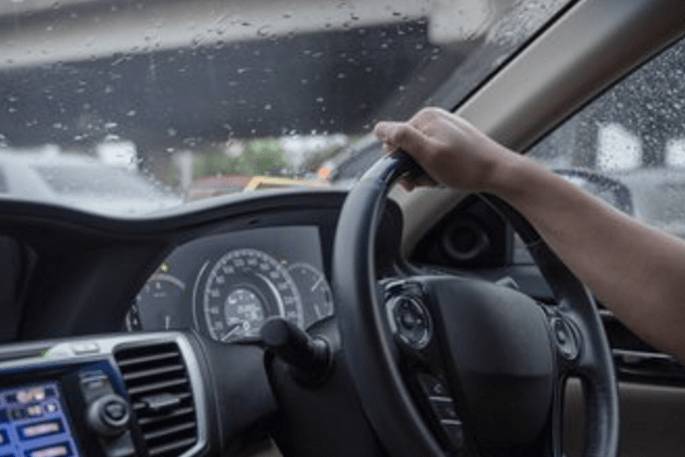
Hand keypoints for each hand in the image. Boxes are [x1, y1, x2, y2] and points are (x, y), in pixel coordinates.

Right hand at [373, 108, 519, 191]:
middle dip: (411, 166)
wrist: (498, 173)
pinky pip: (432, 155)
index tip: (412, 173)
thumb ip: (402, 138)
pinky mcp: (452, 139)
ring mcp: (444, 128)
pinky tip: (446, 175)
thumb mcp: (428, 153)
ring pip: (418, 154)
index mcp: (425, 117)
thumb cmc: (466, 167)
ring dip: (423, 170)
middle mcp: (433, 118)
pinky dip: (434, 169)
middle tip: (427, 179)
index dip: (397, 159)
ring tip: (439, 178)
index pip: (391, 138)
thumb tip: (378, 129)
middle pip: (405, 147)